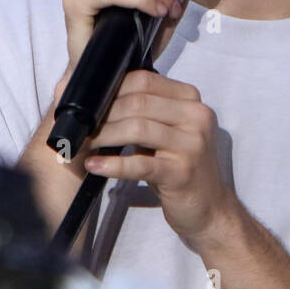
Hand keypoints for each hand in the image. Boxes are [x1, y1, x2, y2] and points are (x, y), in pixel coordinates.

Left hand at [80, 69, 239, 246]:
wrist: (210, 208)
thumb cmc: (178, 167)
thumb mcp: (166, 133)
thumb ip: (140, 112)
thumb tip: (89, 93)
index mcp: (191, 101)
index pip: (145, 80)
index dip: (110, 89)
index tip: (86, 104)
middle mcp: (197, 117)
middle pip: (138, 102)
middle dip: (102, 114)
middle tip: (79, 127)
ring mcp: (192, 144)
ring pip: (137, 128)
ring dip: (103, 136)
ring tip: (83, 145)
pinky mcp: (182, 172)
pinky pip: (139, 164)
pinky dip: (112, 164)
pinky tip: (93, 165)